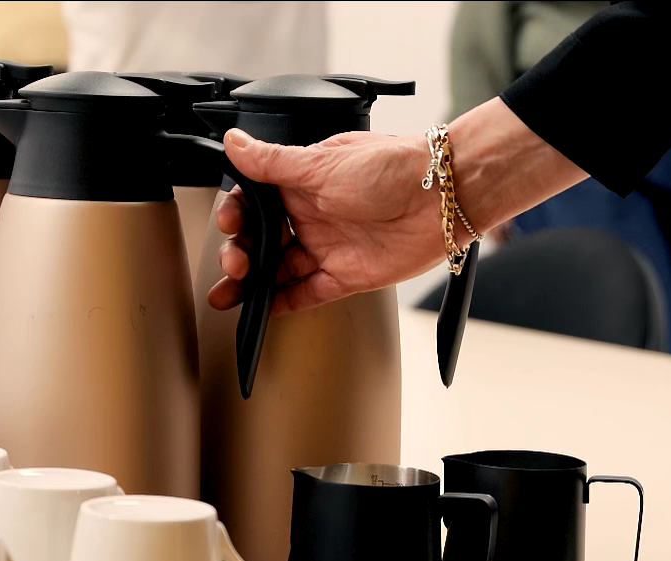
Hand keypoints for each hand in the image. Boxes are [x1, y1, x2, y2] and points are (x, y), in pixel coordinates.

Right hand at [210, 98, 588, 315]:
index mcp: (303, 183)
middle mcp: (313, 214)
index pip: (254, 202)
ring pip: (278, 270)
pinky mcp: (347, 275)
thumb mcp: (321, 162)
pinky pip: (308, 293)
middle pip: (261, 240)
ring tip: (228, 295)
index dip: (236, 215)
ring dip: (251, 282)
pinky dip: (284, 302)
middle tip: (234, 262)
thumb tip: (234, 141)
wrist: (443, 198)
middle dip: (239, 253)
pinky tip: (262, 309)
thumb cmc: (391, 169)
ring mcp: (329, 246)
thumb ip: (272, 161)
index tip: (228, 223)